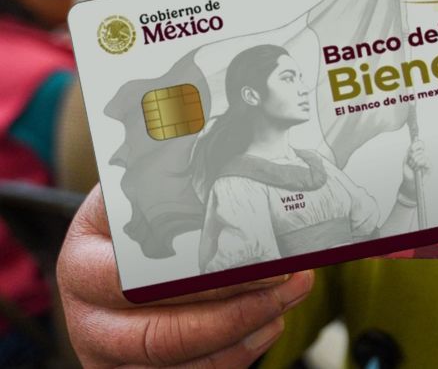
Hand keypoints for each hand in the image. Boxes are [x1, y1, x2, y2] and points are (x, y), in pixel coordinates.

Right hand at [59, 186, 314, 367]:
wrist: (118, 244)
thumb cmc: (138, 211)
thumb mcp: (144, 186)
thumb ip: (176, 175)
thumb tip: (232, 153)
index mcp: (84, 260)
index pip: (139, 281)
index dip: (207, 279)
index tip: (264, 260)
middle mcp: (86, 314)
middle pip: (161, 334)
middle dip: (236, 312)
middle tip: (288, 282)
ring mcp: (106, 351)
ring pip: (176, 362)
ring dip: (243, 334)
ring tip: (287, 301)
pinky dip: (234, 356)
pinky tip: (268, 324)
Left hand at [404, 139, 429, 180]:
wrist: (409, 182)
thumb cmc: (408, 172)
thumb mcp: (405, 161)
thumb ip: (408, 153)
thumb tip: (411, 148)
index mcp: (417, 152)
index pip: (420, 143)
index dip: (416, 144)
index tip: (411, 149)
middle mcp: (423, 155)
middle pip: (421, 148)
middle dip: (413, 155)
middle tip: (410, 162)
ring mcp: (427, 160)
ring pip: (422, 155)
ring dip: (415, 162)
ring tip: (413, 167)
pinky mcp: (430, 166)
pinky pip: (425, 161)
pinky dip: (419, 165)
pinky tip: (417, 169)